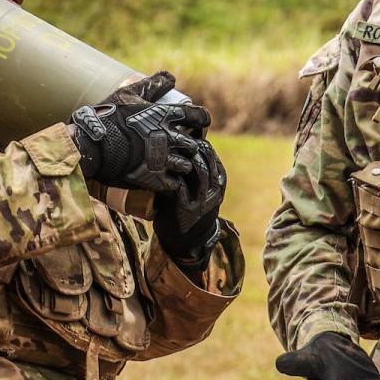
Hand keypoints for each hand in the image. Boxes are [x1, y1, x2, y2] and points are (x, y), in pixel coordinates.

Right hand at [69, 73, 209, 192]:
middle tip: (185, 146)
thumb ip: (151, 84)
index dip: (201, 121)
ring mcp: (163, 159)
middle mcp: (169, 137)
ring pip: (188, 165)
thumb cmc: (107, 117)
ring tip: (175, 164)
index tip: (196, 124)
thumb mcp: (128, 94)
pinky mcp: (154, 179)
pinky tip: (167, 180)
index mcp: (165, 115)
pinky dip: (173, 183)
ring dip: (184, 164)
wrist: (90, 146)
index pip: (200, 117)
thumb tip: (172, 77)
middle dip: (193, 145)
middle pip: (196, 144)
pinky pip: (175, 184)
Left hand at [154, 140, 225, 269]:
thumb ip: (194, 173)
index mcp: (218, 186)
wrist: (186, 242)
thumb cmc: (188, 210)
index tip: (186, 136)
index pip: (214, 159)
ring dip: (183, 157)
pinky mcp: (186, 209)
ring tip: (168, 149)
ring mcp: (201, 201)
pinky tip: (161, 167)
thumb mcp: (199, 191)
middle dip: (192, 147)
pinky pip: (180, 186)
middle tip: (175, 137)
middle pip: (207, 161)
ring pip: (199, 171)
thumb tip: (181, 146)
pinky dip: (171, 174)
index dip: (201, 145)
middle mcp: (214, 192)